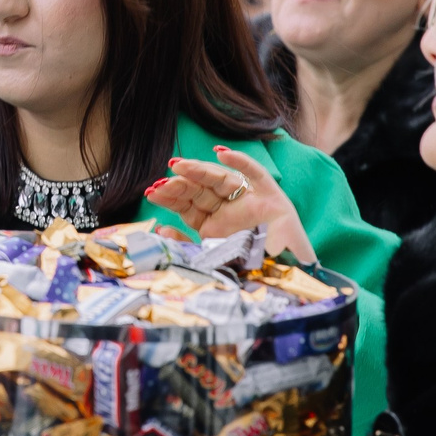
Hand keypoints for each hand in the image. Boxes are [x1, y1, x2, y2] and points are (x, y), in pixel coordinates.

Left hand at [146, 145, 315, 264]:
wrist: (284, 283)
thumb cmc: (248, 275)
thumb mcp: (209, 260)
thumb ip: (186, 245)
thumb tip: (159, 230)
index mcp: (214, 226)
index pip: (187, 206)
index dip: (170, 198)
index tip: (151, 192)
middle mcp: (229, 211)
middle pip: (200, 191)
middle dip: (180, 185)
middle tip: (161, 183)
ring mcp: (250, 202)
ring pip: (221, 179)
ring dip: (200, 171)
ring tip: (179, 166)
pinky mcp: (271, 197)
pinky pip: (255, 174)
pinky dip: (240, 162)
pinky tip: (221, 153)